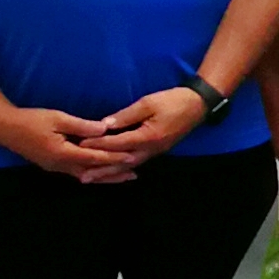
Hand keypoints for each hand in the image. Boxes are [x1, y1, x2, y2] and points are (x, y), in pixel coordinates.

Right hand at [0, 104, 141, 181]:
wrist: (4, 128)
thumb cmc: (31, 120)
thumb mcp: (58, 118)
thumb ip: (82, 125)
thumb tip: (105, 129)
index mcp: (63, 154)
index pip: (94, 157)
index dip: (114, 158)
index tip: (132, 158)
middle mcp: (60, 165)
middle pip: (92, 172)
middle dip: (113, 173)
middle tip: (133, 174)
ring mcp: (55, 167)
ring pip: (85, 174)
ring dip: (104, 175)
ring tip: (122, 176)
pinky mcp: (52, 165)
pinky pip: (76, 172)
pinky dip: (91, 172)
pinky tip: (100, 172)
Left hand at [84, 87, 210, 165]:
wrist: (198, 105)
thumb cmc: (173, 101)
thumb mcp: (148, 103)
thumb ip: (125, 115)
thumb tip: (104, 125)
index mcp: (148, 136)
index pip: (118, 143)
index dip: (98, 144)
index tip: (80, 145)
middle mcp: (151, 149)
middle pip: (122, 162)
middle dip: (101, 169)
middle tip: (82, 176)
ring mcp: (155, 152)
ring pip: (129, 165)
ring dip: (110, 172)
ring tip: (92, 178)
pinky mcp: (157, 150)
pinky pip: (136, 162)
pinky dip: (122, 168)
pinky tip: (113, 172)